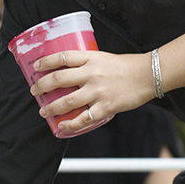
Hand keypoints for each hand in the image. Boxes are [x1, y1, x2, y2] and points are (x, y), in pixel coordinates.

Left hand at [30, 48, 155, 134]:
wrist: (150, 74)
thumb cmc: (127, 65)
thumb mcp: (104, 57)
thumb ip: (87, 63)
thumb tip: (68, 70)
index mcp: (91, 58)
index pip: (62, 57)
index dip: (46, 62)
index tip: (36, 67)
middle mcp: (91, 73)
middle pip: (58, 79)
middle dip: (42, 86)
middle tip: (35, 91)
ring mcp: (98, 91)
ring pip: (66, 101)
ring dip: (50, 108)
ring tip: (43, 111)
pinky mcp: (105, 106)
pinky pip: (83, 118)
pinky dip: (70, 124)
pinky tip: (61, 126)